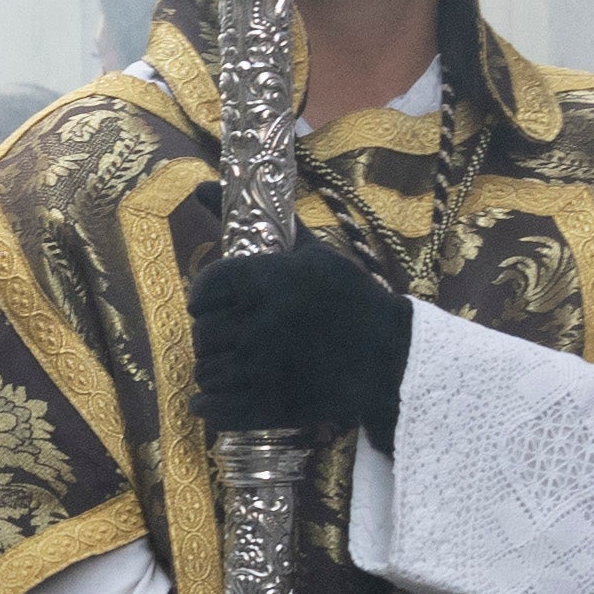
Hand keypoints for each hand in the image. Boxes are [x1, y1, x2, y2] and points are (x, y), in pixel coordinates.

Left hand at [192, 240, 411, 439]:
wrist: (391, 356)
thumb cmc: (350, 297)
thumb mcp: (310, 252)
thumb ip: (260, 221)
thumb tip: (203, 184)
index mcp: (266, 281)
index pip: (203, 290)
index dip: (205, 299)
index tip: (217, 304)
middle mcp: (260, 323)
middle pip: (202, 335)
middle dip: (213, 336)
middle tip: (234, 337)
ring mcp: (263, 369)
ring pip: (206, 373)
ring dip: (215, 370)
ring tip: (236, 366)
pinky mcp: (270, 406)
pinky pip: (215, 409)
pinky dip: (211, 405)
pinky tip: (222, 398)